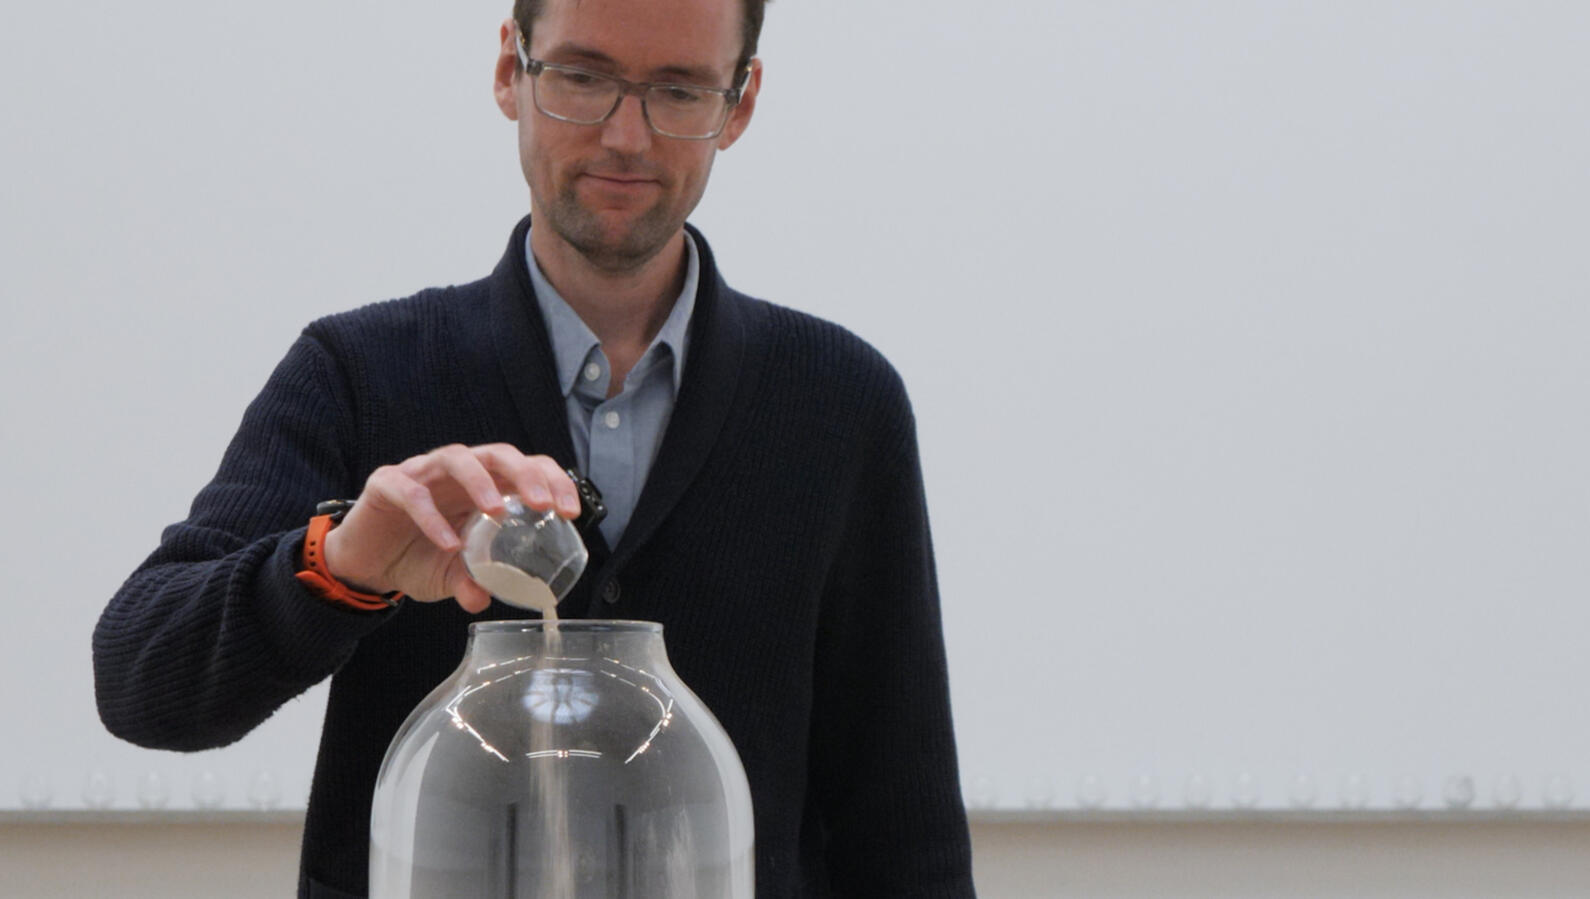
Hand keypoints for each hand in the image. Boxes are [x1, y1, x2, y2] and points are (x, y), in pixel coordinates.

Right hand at [321, 444, 581, 611]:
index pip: (525, 468)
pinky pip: (411, 491)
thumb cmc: (418, 558)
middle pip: (497, 454)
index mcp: (482, 487)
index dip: (551, 481)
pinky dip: (430, 515)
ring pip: (456, 457)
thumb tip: (485, 601)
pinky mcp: (387, 484)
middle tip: (544, 504)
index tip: (570, 512)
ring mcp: (421, 473)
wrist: (366, 564)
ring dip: (481, 482)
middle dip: (526, 474)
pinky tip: (447, 543)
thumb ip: (471, 582)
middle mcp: (456, 473)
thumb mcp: (451, 576)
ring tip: (498, 512)